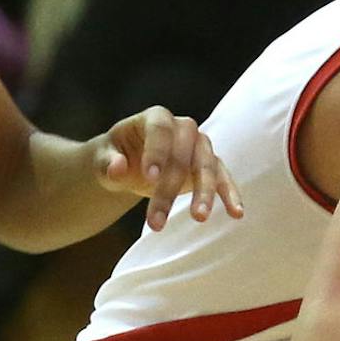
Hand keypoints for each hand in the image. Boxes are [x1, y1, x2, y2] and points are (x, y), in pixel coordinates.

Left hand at [97, 105, 244, 228]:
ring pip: (207, 166)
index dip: (156, 151)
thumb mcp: (103, 159)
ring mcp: (200, 146)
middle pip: (183, 154)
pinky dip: (230, 194)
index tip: (149, 177)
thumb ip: (108, 162)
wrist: (133, 164)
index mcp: (156, 118)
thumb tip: (117, 168)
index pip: (160, 129)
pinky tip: (236, 214)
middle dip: (171, 187)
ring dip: (204, 193)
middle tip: (156, 222)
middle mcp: (183, 128)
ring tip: (199, 218)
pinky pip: (224, 178)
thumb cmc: (116, 157)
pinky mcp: (211, 166)